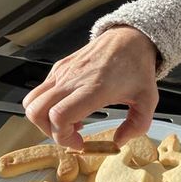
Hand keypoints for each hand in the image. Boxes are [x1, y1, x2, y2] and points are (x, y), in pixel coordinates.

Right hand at [22, 26, 158, 149]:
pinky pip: (40, 91)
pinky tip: (71, 107)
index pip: (59, 116)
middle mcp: (72, 79)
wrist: (129, 38)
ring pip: (31, 101)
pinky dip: (47, 105)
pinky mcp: (59, 67)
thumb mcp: (148, 100)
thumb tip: (118, 142)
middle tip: (71, 136)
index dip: (63, 137)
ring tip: (69, 122)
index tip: (80, 143)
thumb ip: (138, 126)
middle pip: (37, 111)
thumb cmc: (137, 67)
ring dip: (44, 119)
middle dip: (50, 132)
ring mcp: (62, 72)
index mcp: (94, 88)